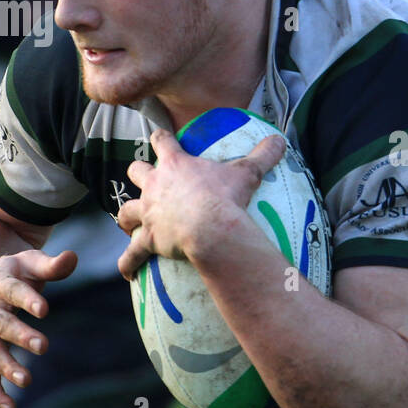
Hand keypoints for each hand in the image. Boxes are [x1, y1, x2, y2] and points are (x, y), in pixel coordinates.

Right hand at [0, 248, 77, 407]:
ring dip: (6, 366)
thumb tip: (73, 257)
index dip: (27, 299)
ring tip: (26, 380)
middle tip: (43, 345)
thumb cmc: (9, 274)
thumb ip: (50, 265)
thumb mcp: (28, 263)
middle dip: (19, 335)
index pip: (11, 290)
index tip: (44, 309)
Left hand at [115, 128, 285, 279]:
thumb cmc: (226, 198)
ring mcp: (149, 213)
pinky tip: (126, 272)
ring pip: (126, 211)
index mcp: (175, 164)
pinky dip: (128, 262)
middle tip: (146, 180)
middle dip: (138, 174)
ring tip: (129, 223)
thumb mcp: (248, 173)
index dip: (160, 137)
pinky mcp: (149, 240)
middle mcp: (155, 186)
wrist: (212, 230)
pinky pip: (132, 254)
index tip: (160, 136)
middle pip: (136, 172)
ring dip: (127, 217)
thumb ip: (262, 155)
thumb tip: (281, 139)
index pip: (161, 141)